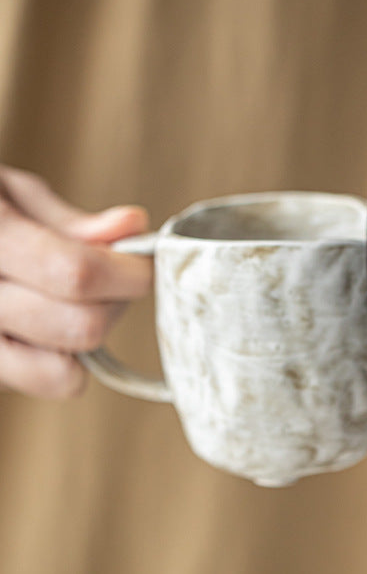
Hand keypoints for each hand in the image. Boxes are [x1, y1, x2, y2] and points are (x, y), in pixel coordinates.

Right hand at [0, 166, 151, 397]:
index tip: (145, 261)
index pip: (77, 273)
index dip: (129, 272)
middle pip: (80, 326)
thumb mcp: (5, 192)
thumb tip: (133, 226)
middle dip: (117, 303)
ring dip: (91, 336)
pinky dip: (63, 361)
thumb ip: (69, 221)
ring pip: (62, 370)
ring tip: (78, 301)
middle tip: (115, 277)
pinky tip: (49, 325)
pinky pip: (41, 380)